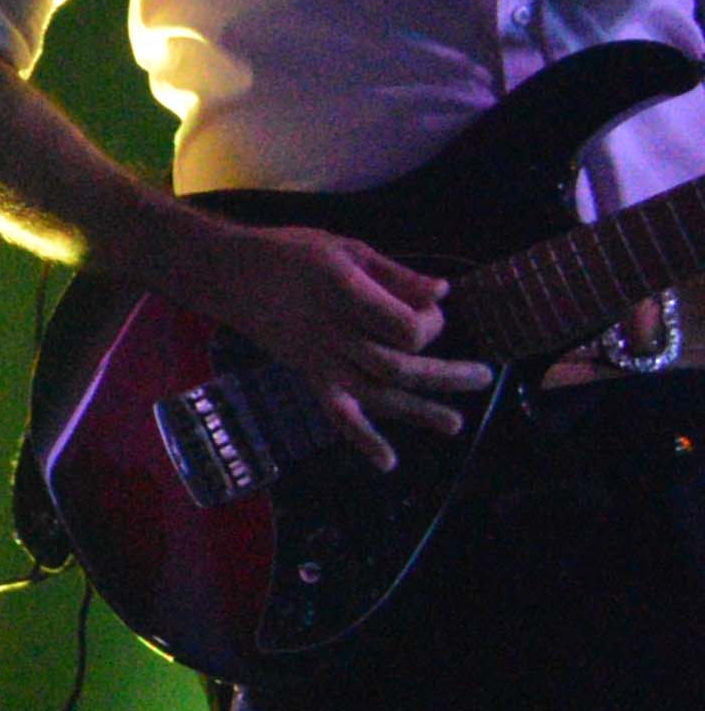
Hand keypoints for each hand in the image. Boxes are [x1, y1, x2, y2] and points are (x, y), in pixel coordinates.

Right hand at [157, 209, 489, 458]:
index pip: (405, 328)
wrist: (226, 274)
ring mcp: (319, 359)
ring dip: (420, 411)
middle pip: (399, 366)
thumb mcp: (344, 247)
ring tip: (456, 425)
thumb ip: (395, 273)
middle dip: (445, 374)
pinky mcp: (308, 373)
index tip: (433, 308)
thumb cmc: (287, 252)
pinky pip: (336, 412)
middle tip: (483, 376)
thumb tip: (443, 292)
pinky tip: (388, 463)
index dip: (431, 324)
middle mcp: (334, 333)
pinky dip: (362, 440)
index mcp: (345, 295)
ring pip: (376, 394)